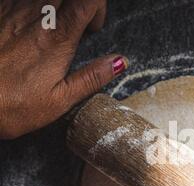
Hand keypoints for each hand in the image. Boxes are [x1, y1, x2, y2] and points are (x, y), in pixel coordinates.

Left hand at [0, 0, 128, 138]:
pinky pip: (21, 0)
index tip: (93, 28)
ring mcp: (13, 10)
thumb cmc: (11, 105)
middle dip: (80, 5)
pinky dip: (34, 8)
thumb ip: (92, 77)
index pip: (87, 0)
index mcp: (57, 39)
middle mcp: (36, 17)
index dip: (98, 7)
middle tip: (75, 27)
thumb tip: (120, 62)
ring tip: (52, 30)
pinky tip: (29, 28)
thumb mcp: (59, 100)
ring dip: (57, 6)